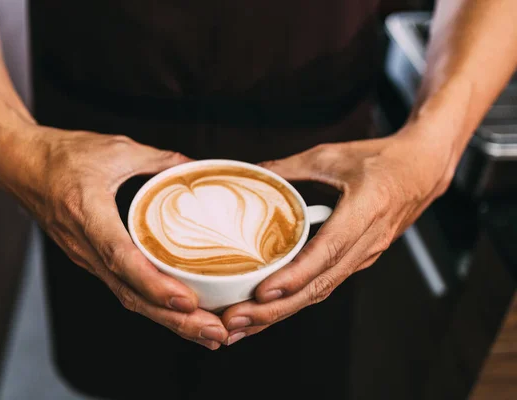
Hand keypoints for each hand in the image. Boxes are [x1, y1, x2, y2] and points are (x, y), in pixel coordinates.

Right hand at [0, 124, 227, 349]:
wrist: (20, 166)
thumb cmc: (63, 155)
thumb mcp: (115, 148)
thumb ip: (159, 159)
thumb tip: (196, 167)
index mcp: (88, 214)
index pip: (121, 258)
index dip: (154, 283)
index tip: (187, 300)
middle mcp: (85, 246)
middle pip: (130, 293)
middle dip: (174, 319)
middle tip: (215, 333)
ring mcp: (86, 258)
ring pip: (128, 298)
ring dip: (167, 320)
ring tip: (207, 333)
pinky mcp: (91, 261)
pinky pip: (123, 289)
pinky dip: (153, 307)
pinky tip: (179, 315)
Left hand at [221, 125, 456, 344]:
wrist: (421, 170)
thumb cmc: (380, 160)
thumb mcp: (330, 155)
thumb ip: (288, 167)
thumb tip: (250, 173)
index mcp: (365, 210)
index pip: (326, 252)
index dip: (294, 276)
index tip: (262, 293)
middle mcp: (367, 242)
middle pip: (320, 285)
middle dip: (275, 309)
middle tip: (235, 320)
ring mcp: (364, 256)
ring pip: (321, 291)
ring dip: (280, 312)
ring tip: (242, 325)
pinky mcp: (358, 261)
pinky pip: (325, 285)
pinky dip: (295, 300)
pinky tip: (267, 310)